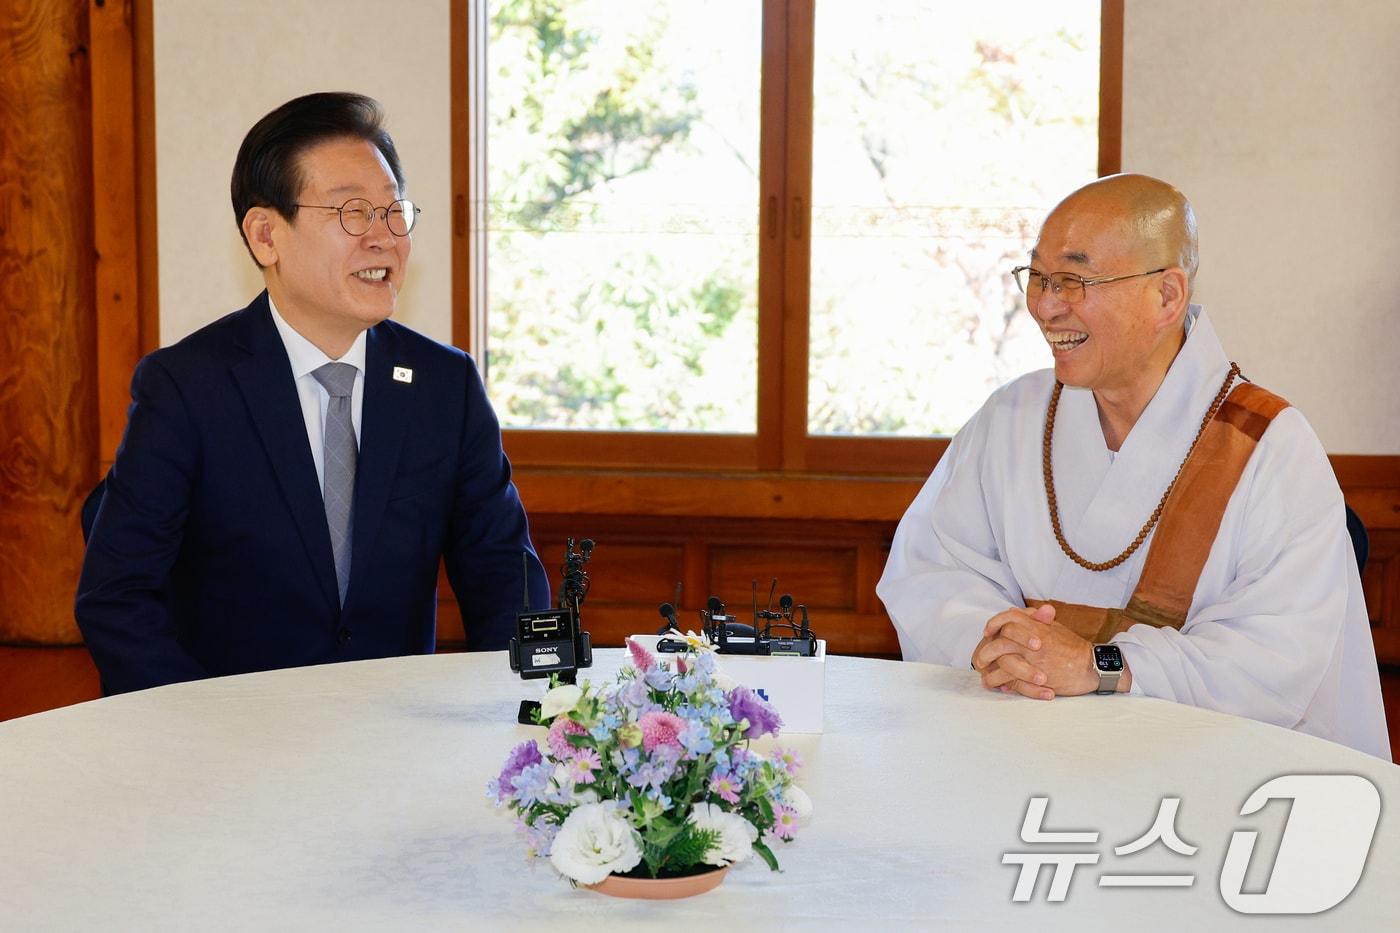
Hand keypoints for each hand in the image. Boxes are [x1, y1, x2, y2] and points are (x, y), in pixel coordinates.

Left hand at [972, 604, 1113, 698]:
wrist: (1092, 667)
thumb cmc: (1073, 647)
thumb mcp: (1054, 627)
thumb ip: (1033, 620)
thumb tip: (1012, 611)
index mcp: (1037, 626)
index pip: (1009, 618)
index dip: (995, 623)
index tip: (987, 632)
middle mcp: (1034, 641)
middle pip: (1000, 642)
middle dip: (986, 652)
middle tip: (980, 660)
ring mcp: (1035, 659)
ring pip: (1003, 664)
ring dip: (991, 673)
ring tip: (985, 678)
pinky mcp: (1038, 677)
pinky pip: (1013, 681)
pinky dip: (1004, 685)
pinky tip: (1000, 688)